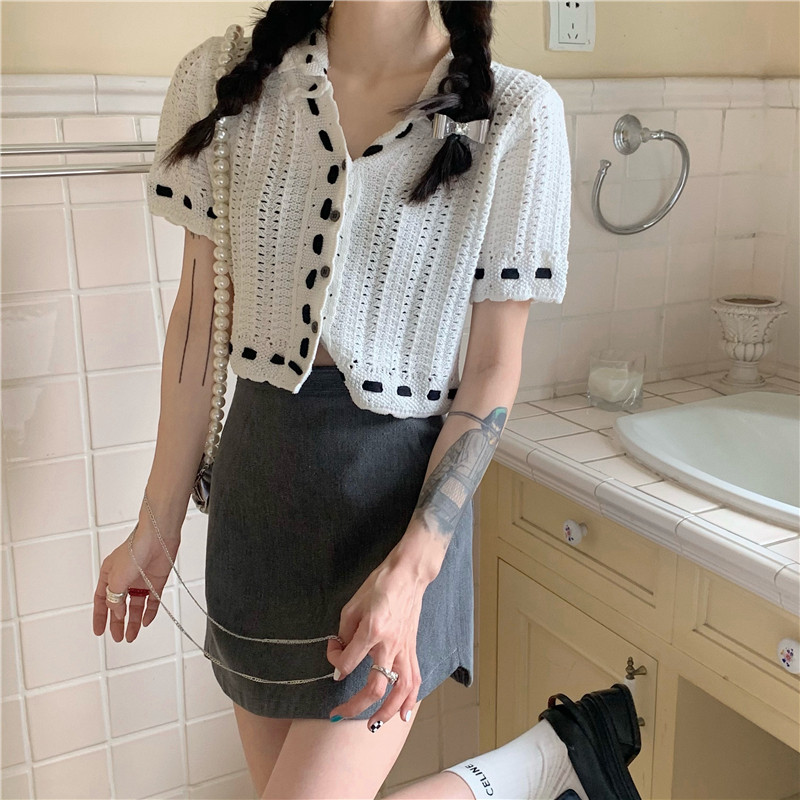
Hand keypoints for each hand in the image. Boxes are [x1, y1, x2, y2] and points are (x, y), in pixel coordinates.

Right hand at [92, 505, 179, 643]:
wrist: (157, 537)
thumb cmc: (134, 550)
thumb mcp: (116, 579)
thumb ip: (115, 599)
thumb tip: (118, 614)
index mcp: (109, 575)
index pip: (102, 600)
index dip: (100, 616)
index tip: (99, 631)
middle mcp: (125, 578)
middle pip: (119, 606)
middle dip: (117, 623)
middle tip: (118, 637)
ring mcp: (141, 580)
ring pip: (135, 605)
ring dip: (133, 621)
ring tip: (131, 636)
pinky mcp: (156, 581)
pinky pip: (152, 600)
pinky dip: (149, 611)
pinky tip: (146, 622)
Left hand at [326, 557, 429, 730]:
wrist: (408, 575)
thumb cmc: (379, 585)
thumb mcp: (353, 604)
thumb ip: (345, 632)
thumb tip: (340, 652)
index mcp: (372, 630)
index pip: (348, 660)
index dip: (334, 661)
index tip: (332, 650)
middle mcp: (390, 644)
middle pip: (374, 686)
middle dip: (354, 705)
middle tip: (338, 713)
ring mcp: (405, 649)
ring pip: (399, 690)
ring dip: (386, 712)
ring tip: (373, 725)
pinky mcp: (413, 649)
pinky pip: (414, 679)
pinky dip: (410, 700)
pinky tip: (404, 714)